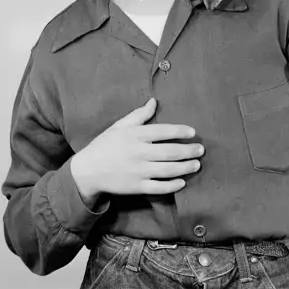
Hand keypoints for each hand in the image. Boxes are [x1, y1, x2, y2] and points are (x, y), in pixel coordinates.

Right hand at [70, 98, 202, 203]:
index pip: (163, 131)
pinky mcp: (136, 187)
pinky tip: (182, 182)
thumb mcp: (120, 126)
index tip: (193, 132)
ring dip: (185, 167)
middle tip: (201, 150)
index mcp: (135, 135)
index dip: (180, 131)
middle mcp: (139, 153)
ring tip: (197, 164)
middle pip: (170, 151)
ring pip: (168, 170)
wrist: (87, 171)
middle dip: (189, 150)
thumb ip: (139, 114)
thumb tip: (154, 101)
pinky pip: (159, 187)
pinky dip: (172, 185)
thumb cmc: (105, 145)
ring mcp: (138, 171)